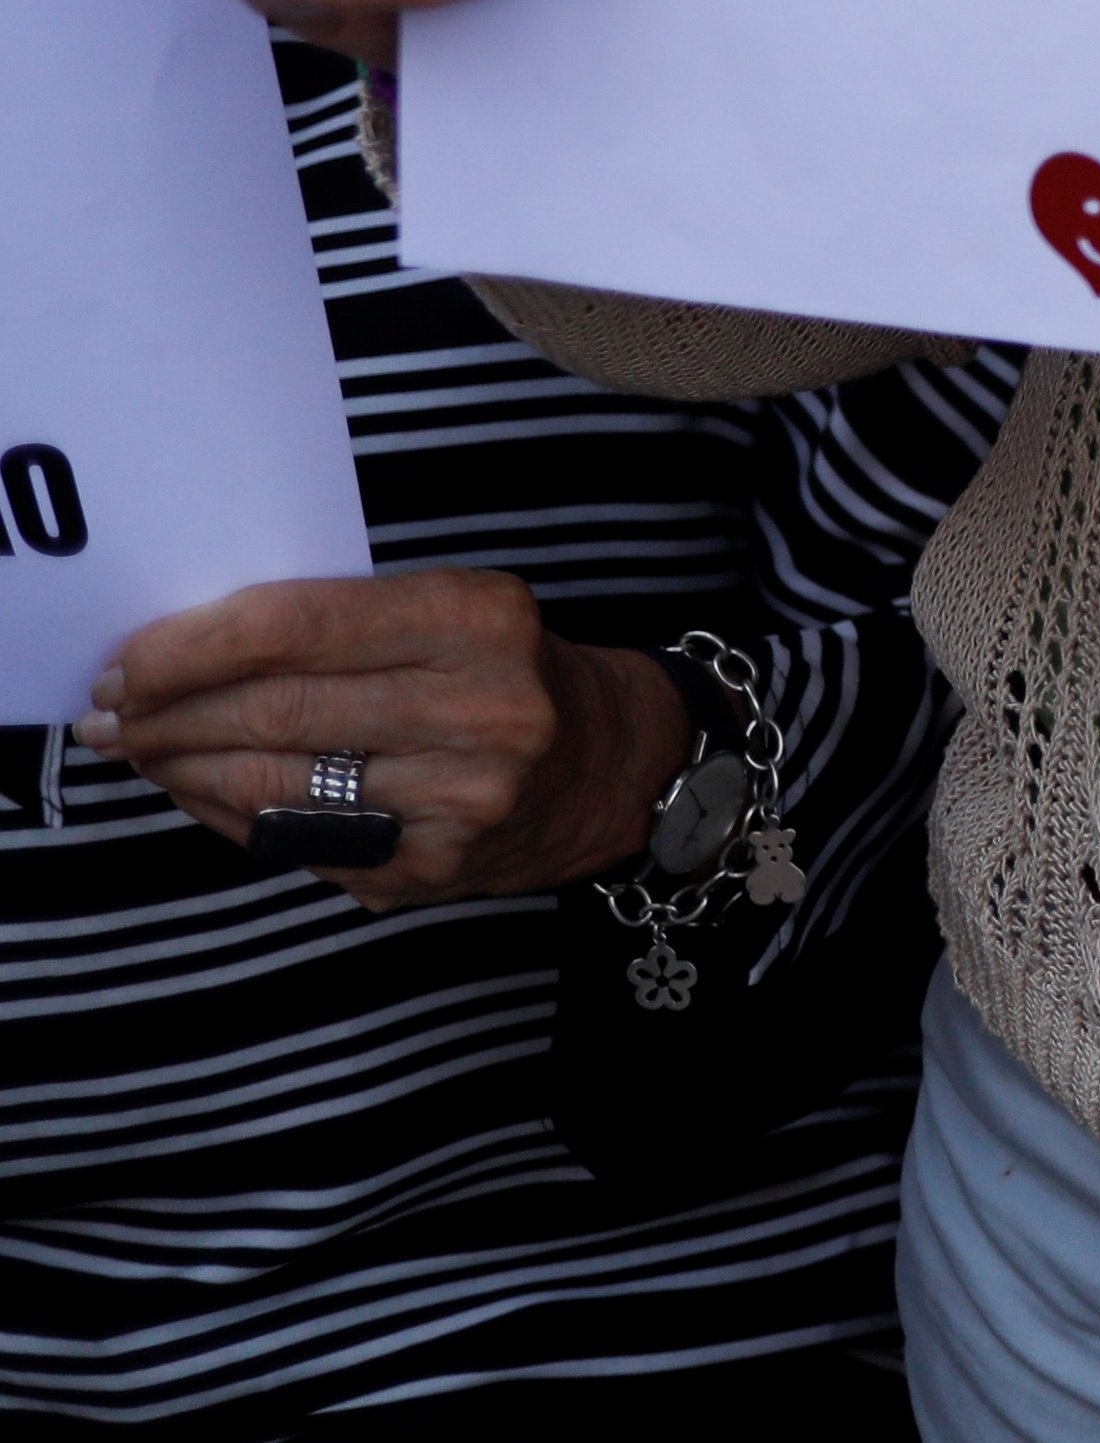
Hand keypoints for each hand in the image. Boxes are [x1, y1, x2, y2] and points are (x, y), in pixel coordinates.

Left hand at [82, 572, 691, 909]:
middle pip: (274, 712)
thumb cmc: (508, 669)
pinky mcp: (432, 867)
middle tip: (110, 711)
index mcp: (477, 621)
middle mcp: (478, 711)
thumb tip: (187, 649)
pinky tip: (202, 790)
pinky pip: (296, 841)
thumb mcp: (453, 609)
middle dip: (168, 712)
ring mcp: (456, 800)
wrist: (612, 763)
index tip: (127, 659)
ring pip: (272, 785)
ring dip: (181, 768)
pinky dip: (229, 815)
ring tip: (142, 748)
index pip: (299, 628)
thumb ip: (342, 620)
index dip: (193, 646)